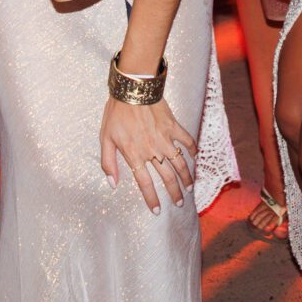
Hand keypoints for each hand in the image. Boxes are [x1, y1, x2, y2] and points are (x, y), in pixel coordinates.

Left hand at [100, 96, 197, 211]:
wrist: (132, 90)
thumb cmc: (116, 113)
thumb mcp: (105, 139)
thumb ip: (108, 163)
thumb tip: (112, 184)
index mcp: (135, 155)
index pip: (145, 184)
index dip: (152, 199)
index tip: (157, 211)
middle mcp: (152, 151)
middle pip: (167, 178)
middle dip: (174, 193)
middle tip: (179, 203)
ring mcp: (165, 139)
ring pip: (179, 163)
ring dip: (186, 177)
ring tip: (190, 187)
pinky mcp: (174, 127)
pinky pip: (187, 141)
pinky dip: (193, 150)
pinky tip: (196, 157)